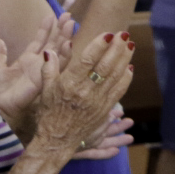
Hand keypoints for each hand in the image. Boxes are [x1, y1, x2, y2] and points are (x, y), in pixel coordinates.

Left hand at [0, 14, 75, 122]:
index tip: (51, 15)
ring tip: (71, 24)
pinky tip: (68, 44)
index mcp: (27, 60)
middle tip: (68, 16)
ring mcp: (43, 70)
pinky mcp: (45, 78)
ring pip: (59, 52)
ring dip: (66, 38)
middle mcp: (38, 64)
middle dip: (61, 29)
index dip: (46, 28)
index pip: (40, 41)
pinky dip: (64, 55)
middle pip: (53, 43)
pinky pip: (58, 66)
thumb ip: (0, 53)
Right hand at [33, 30, 134, 156]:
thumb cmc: (48, 112)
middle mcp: (85, 92)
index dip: (98, 46)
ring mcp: (97, 102)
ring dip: (124, 59)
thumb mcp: (45, 89)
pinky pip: (119, 91)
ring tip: (130, 45)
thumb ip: (49, 68)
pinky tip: (129, 66)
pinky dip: (126, 78)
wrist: (58, 139)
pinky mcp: (105, 109)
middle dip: (116, 49)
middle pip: (105, 66)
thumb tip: (50, 51)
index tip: (107, 34)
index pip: (87, 61)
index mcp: (68, 85)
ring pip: (115, 77)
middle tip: (123, 34)